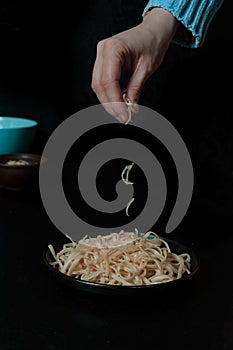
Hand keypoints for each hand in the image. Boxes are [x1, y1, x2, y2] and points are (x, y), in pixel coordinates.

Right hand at [91, 8, 178, 122]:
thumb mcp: (146, 69)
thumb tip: (130, 109)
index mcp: (114, 48)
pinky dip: (108, 93)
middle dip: (110, 104)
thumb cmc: (153, 43)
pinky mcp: (103, 59)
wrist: (154, 30)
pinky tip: (118, 101)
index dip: (115, 102)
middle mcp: (103, 49)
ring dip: (108, 101)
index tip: (124, 115)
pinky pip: (100, 80)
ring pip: (97, 84)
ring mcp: (101, 53)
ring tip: (121, 112)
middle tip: (123, 117)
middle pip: (99, 84)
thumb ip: (135, 90)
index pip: (108, 82)